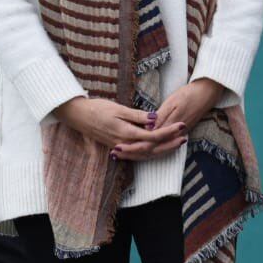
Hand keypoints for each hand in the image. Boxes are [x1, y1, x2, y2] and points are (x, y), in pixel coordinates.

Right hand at [54, 97, 184, 161]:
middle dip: (170, 144)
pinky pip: (138, 154)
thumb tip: (155, 118)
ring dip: (162, 150)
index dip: (169, 132)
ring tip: (176, 143)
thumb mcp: (118, 108)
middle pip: (152, 149)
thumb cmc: (98, 109)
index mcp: (125, 133)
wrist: (78, 116)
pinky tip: (158, 149)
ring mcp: (120, 148)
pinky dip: (150, 153)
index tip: (181, 125)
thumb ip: (137, 116)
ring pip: (145, 154)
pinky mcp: (118, 148)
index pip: (153, 136)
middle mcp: (124, 144)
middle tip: (184, 137)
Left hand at [114, 80, 224, 158]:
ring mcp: (176, 136)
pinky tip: (138, 146)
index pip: (148, 142)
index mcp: (170, 127)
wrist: (208, 93)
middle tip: (114, 153)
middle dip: (131, 152)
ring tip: (121, 152)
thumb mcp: (174, 102)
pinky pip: (159, 146)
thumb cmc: (190, 94)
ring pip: (154, 149)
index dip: (132, 146)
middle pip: (149, 149)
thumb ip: (161, 117)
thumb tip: (148, 128)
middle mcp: (172, 136)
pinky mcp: (177, 133)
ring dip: (137, 152)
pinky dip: (146, 148)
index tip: (117, 147)